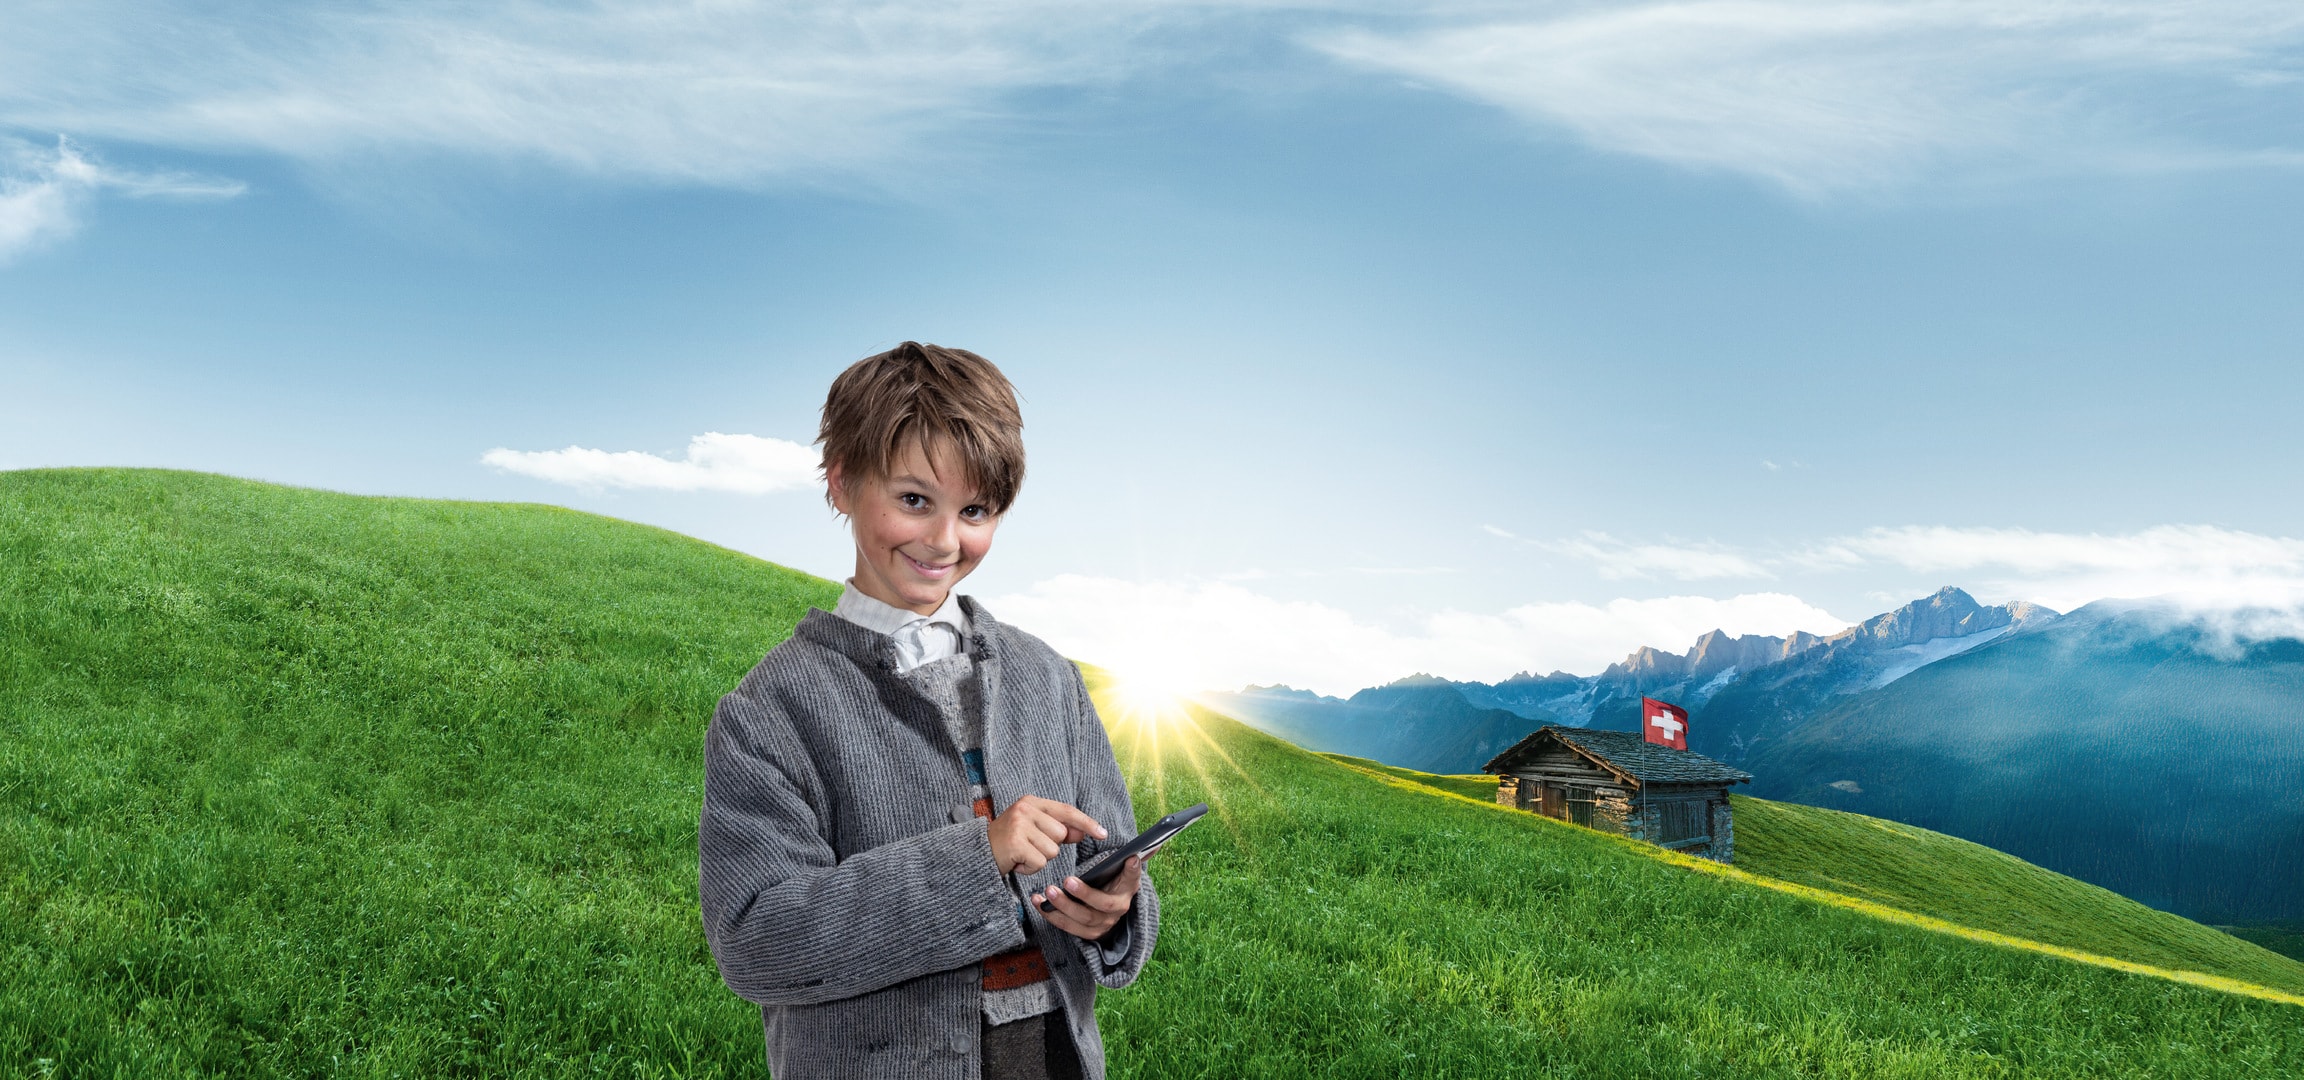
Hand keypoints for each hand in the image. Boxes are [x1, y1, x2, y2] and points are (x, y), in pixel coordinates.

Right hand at [987, 796, 1105, 875]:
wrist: (977, 853)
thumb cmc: (1008, 842)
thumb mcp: (1033, 829)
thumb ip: (1057, 829)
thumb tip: (1081, 832)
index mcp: (1031, 802)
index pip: (1066, 811)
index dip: (1086, 822)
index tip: (1103, 833)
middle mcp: (1025, 809)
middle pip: (1061, 834)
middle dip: (1049, 847)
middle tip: (1028, 847)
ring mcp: (1019, 825)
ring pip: (1052, 851)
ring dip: (1039, 859)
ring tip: (1021, 854)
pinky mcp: (1015, 843)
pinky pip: (1040, 863)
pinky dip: (1030, 869)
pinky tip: (1017, 862)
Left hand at [1031, 856, 1142, 941]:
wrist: (1108, 916)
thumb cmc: (1112, 886)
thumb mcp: (1122, 874)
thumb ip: (1134, 859)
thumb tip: (1156, 843)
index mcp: (1128, 891)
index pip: (1132, 880)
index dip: (1132, 871)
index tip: (1131, 858)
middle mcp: (1117, 909)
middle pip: (1102, 905)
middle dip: (1085, 894)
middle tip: (1068, 880)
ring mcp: (1102, 924)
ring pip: (1082, 918)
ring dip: (1063, 905)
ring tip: (1048, 891)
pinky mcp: (1086, 934)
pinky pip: (1067, 926)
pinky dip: (1050, 914)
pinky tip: (1038, 902)